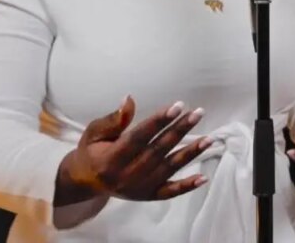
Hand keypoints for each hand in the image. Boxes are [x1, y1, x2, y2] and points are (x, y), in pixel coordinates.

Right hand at [54, 96, 211, 205]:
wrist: (85, 181)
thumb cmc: (91, 150)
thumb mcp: (94, 132)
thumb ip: (113, 119)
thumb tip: (129, 99)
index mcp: (111, 158)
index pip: (140, 137)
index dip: (159, 121)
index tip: (178, 105)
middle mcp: (126, 175)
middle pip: (158, 150)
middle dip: (180, 130)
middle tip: (198, 112)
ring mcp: (139, 188)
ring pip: (168, 169)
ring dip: (190, 153)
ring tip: (209, 139)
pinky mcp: (147, 196)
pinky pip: (170, 192)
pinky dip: (187, 186)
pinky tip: (204, 177)